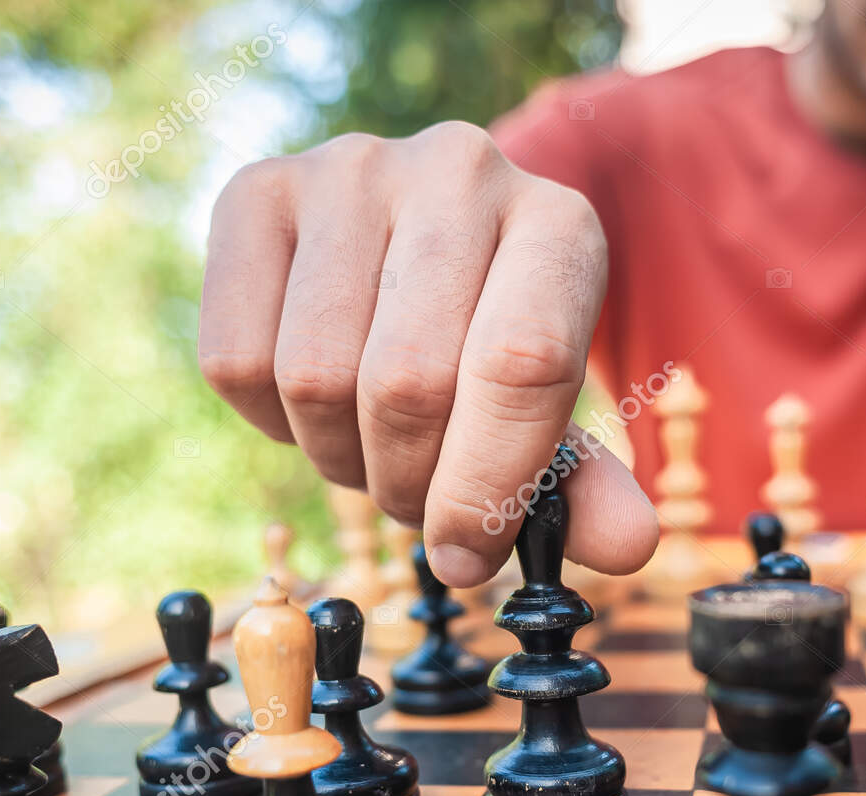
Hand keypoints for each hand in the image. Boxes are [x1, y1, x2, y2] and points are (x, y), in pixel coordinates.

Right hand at [198, 121, 658, 586]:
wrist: (406, 245)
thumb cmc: (488, 343)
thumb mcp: (549, 409)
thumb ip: (581, 485)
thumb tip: (629, 547)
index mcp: (558, 226)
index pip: (523, 366)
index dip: (485, 485)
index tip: (463, 556)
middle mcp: (459, 172)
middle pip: (408, 384)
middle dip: (407, 483)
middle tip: (416, 501)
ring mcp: (349, 169)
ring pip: (314, 377)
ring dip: (338, 457)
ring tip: (369, 446)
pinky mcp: (257, 190)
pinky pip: (236, 359)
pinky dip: (269, 421)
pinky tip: (308, 400)